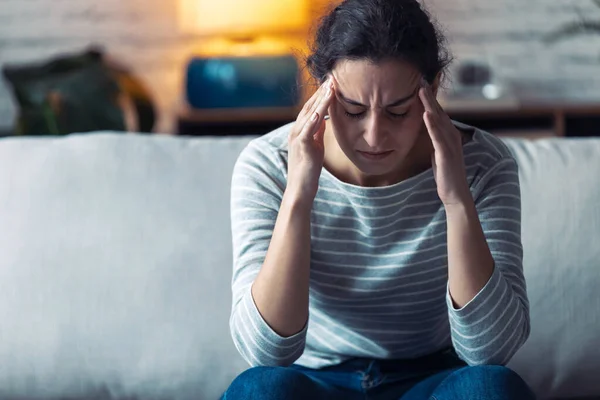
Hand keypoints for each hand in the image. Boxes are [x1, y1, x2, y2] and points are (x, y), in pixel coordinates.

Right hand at [286, 78, 334, 201]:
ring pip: (309, 113)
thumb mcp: (315, 146)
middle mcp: (296, 130)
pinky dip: (315, 116)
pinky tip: (322, 108)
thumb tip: (324, 118)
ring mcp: (297, 137)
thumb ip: (317, 132)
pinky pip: (308, 128)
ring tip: (330, 86)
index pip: (311, 107)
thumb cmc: (308, 170)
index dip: (321, 95)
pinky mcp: (302, 145)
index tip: (332, 82)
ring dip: (320, 99)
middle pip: (310, 106)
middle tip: (332, 77)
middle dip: (321, 91)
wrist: (300, 188)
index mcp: (300, 130)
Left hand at [419, 79, 471, 206]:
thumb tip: (429, 127)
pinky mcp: (447, 154)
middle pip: (439, 111)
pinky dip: (432, 124)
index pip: (438, 113)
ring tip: (422, 89)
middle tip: (421, 78)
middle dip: (430, 95)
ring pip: (439, 120)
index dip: (429, 99)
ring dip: (430, 104)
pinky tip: (426, 114)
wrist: (455, 194)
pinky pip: (438, 136)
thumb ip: (435, 138)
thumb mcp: (439, 152)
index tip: (420, 84)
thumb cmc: (446, 174)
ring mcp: (450, 144)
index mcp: (449, 135)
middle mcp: (452, 135)